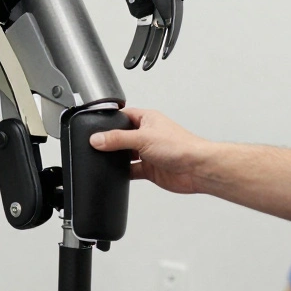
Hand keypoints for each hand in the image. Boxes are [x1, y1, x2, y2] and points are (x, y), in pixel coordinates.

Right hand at [89, 107, 212, 194]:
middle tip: (97, 145)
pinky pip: (131, 170)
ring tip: (107, 159)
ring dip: (118, 158)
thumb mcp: (142, 138)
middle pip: (122, 137)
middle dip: (111, 142)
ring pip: (125, 155)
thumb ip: (117, 139)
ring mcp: (148, 153)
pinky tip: (117, 173)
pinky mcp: (149, 169)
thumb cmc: (181, 146)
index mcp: (147, 119)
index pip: (123, 116)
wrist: (196, 169)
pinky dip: (124, 173)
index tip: (95, 127)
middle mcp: (148, 135)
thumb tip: (97, 139)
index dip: (110, 121)